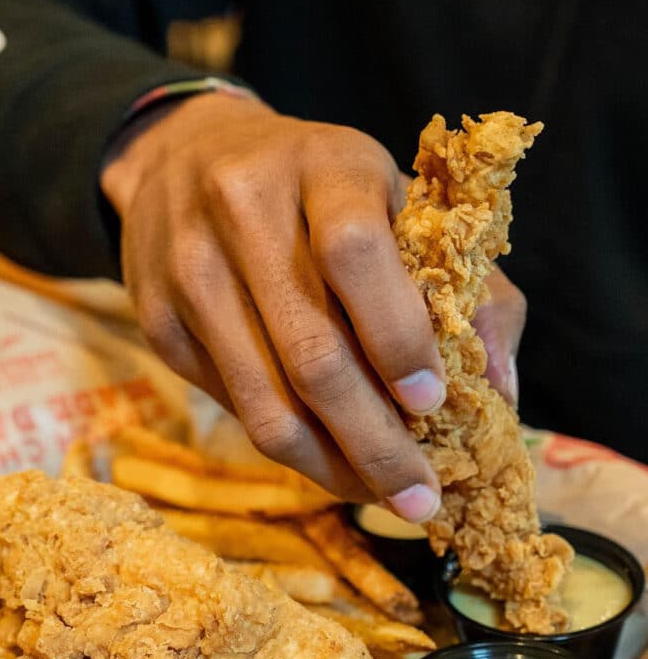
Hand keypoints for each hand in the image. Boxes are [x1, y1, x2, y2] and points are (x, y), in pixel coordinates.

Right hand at [101, 95, 519, 516]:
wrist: (185, 161)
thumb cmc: (319, 191)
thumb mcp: (397, 204)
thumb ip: (468, 288)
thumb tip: (501, 392)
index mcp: (323, 165)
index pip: (356, 254)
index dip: (397, 337)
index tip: (432, 404)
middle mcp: (243, 211)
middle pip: (311, 352)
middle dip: (375, 442)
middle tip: (420, 497)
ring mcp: (189, 270)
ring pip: (264, 400)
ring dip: (331, 466)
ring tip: (381, 496)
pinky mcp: (157, 322)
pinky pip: (234, 407)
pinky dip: (291, 449)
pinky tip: (331, 462)